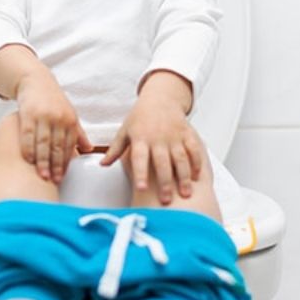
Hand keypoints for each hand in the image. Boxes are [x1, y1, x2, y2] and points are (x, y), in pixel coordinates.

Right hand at [14, 67, 92, 182]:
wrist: (36, 81)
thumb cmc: (53, 100)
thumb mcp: (69, 115)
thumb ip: (78, 134)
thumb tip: (90, 150)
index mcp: (71, 120)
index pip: (69, 146)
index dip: (65, 163)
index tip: (62, 176)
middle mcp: (59, 118)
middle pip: (57, 146)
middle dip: (55, 165)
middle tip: (53, 180)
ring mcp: (43, 116)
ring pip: (43, 142)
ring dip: (43, 161)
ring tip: (42, 175)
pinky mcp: (28, 113)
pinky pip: (28, 134)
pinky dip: (28, 148)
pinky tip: (28, 160)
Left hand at [100, 78, 202, 204]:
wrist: (160, 98)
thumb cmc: (140, 118)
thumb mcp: (125, 131)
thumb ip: (115, 150)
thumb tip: (102, 165)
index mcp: (141, 138)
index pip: (139, 158)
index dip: (140, 173)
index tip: (141, 188)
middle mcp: (158, 138)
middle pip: (162, 162)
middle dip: (165, 182)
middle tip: (166, 201)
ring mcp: (174, 136)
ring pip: (180, 158)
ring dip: (183, 176)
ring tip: (185, 194)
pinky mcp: (187, 133)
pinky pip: (194, 149)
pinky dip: (197, 162)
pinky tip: (197, 177)